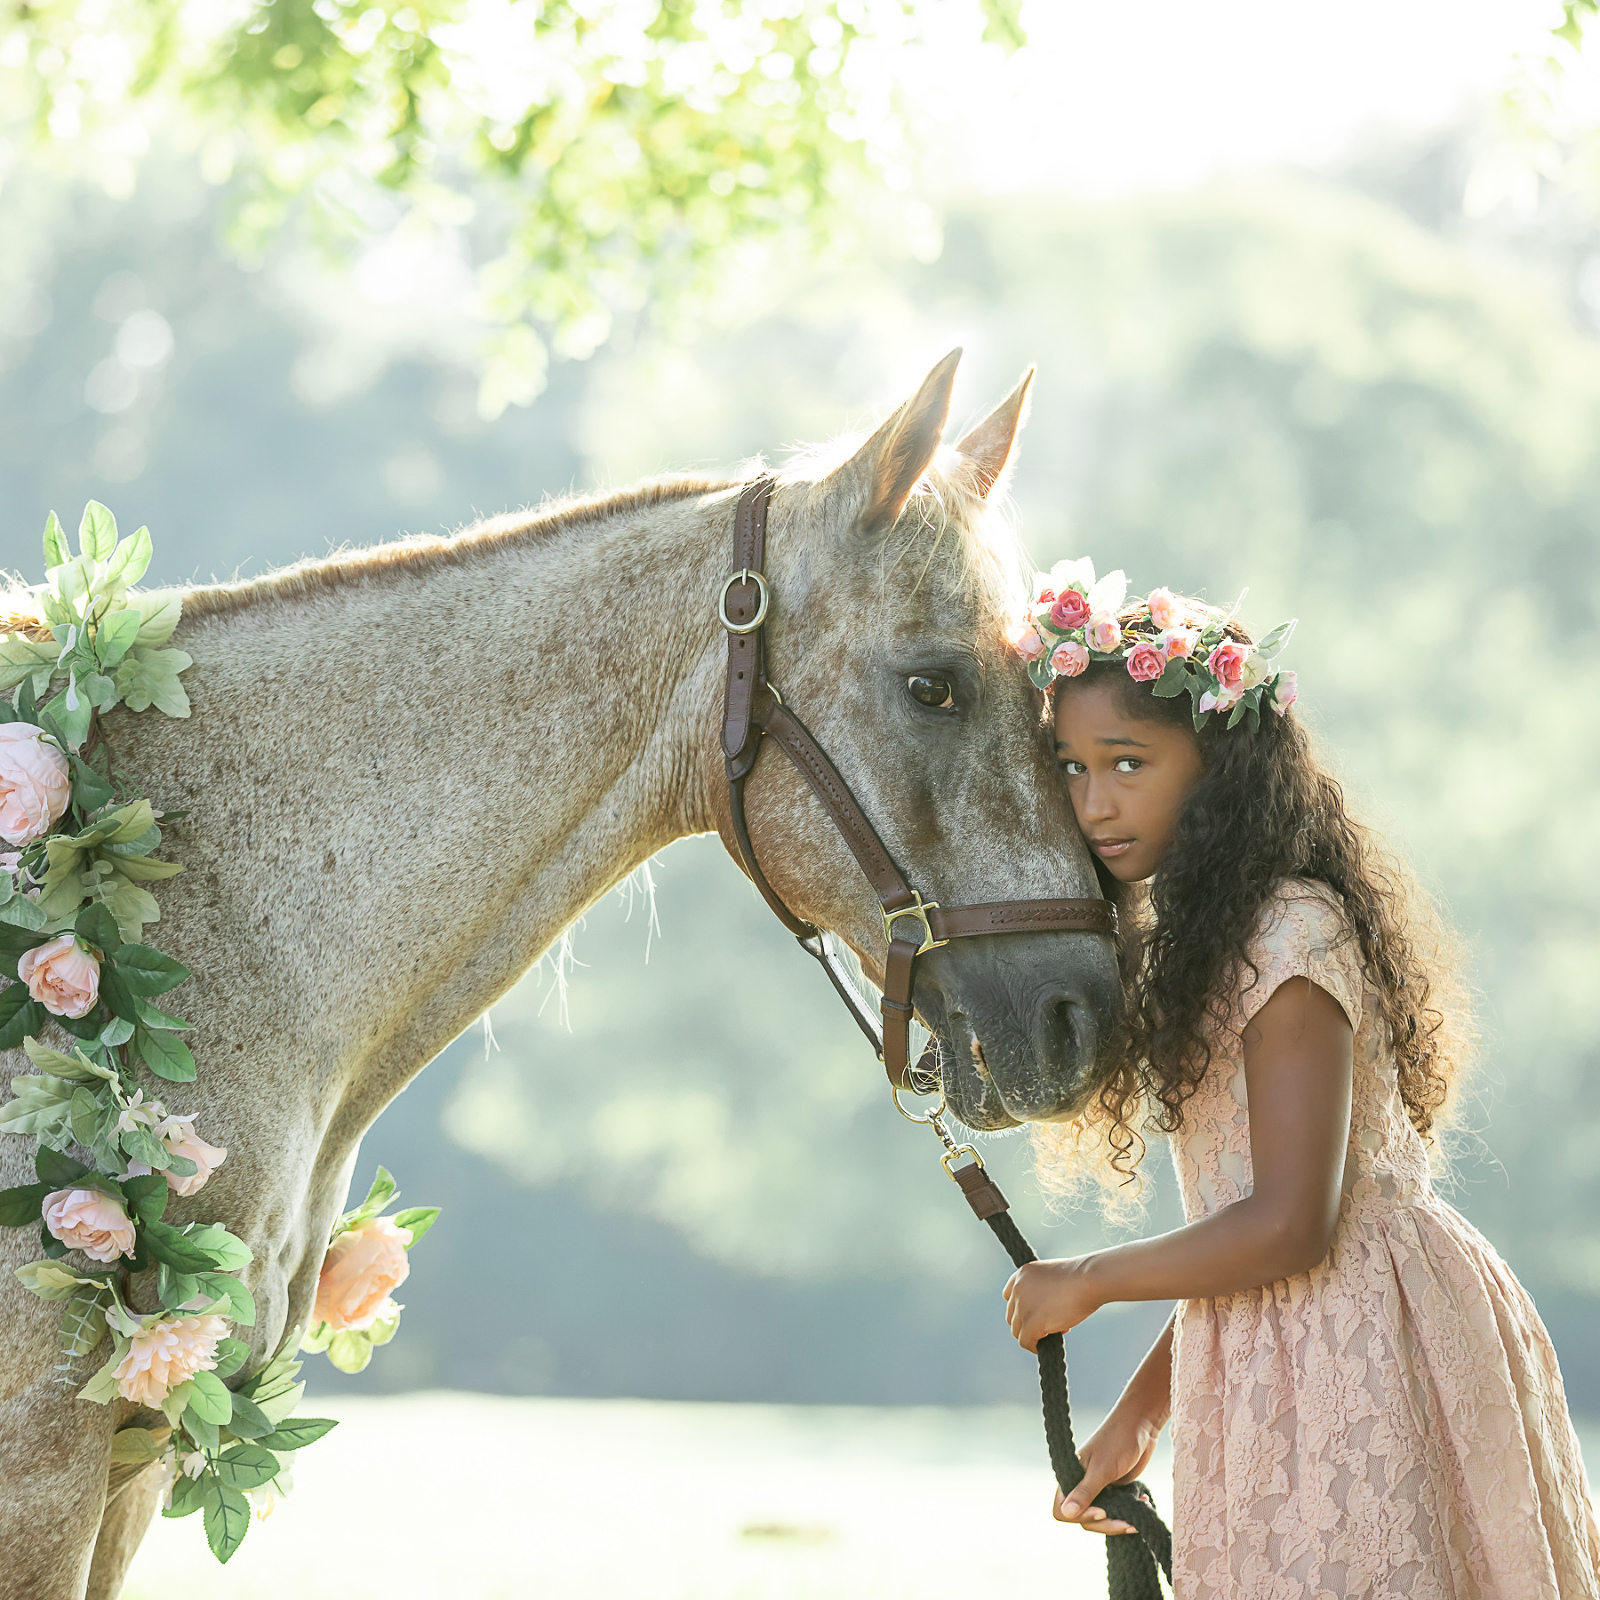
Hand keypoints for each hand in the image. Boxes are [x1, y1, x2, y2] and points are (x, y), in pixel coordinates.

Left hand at [1001, 1257, 1100, 1351]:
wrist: (1089, 1280)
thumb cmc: (1080, 1278)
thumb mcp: (1053, 1277)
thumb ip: (1042, 1291)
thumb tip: (1043, 1314)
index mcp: (1022, 1273)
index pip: (1009, 1296)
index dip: (1020, 1309)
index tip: (1034, 1315)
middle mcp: (1018, 1288)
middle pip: (1012, 1316)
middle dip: (1028, 1324)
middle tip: (1050, 1327)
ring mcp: (1022, 1305)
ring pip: (1018, 1331)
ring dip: (1034, 1335)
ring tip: (1055, 1334)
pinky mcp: (1031, 1322)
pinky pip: (1026, 1341)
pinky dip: (1035, 1346)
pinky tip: (1050, 1344)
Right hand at [1051, 1406, 1162, 1536]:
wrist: (1141, 1425)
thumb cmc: (1118, 1441)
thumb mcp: (1102, 1469)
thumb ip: (1085, 1492)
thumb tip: (1066, 1513)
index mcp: (1070, 1476)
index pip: (1061, 1510)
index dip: (1080, 1516)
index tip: (1102, 1512)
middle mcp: (1081, 1485)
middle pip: (1083, 1520)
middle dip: (1106, 1524)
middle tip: (1127, 1522)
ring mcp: (1098, 1489)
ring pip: (1101, 1520)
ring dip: (1119, 1522)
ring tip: (1138, 1517)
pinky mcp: (1114, 1491)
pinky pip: (1116, 1511)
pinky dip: (1128, 1513)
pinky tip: (1143, 1503)